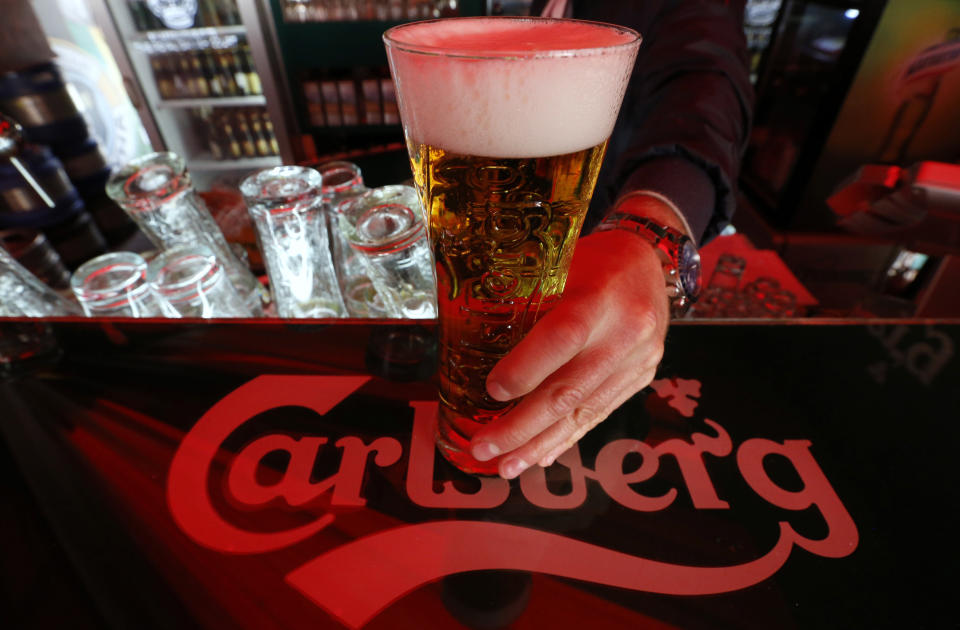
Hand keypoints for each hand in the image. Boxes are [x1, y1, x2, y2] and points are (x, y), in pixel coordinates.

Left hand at [468, 227, 671, 478]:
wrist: (650, 262)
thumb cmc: (593, 260)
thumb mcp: (559, 264)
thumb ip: (525, 299)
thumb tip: (468, 338)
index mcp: (600, 295)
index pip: (563, 337)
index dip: (526, 369)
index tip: (492, 391)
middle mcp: (626, 332)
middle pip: (570, 389)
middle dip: (522, 426)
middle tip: (483, 447)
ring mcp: (639, 360)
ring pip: (584, 411)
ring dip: (541, 444)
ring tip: (506, 466)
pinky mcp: (642, 378)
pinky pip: (600, 414)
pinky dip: (567, 438)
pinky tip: (542, 457)